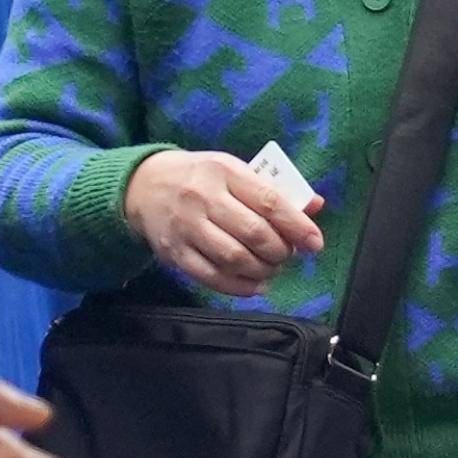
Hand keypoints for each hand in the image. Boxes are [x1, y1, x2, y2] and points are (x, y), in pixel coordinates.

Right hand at [129, 145, 328, 293]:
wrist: (143, 185)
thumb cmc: (200, 178)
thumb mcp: (234, 170)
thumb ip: (273, 189)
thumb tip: (314, 204)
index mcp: (224, 170)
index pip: (269, 201)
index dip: (297, 225)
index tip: (314, 242)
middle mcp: (203, 197)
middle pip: (254, 233)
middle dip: (280, 251)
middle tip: (287, 254)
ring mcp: (186, 226)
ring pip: (234, 258)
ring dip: (262, 270)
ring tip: (271, 268)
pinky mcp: (174, 252)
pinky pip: (212, 277)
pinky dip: (240, 286)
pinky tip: (255, 284)